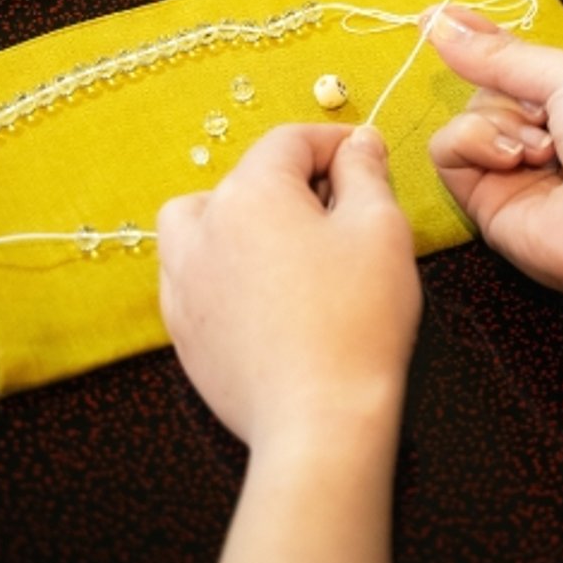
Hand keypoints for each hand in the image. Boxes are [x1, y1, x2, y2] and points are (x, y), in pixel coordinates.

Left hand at [157, 124, 419, 444]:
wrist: (319, 420)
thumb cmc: (358, 320)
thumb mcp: (380, 229)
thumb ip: (365, 172)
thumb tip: (358, 142)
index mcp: (251, 192)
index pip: (291, 141)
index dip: (334, 142)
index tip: (365, 158)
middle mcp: (203, 227)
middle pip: (248, 179)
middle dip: (295, 184)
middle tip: (344, 214)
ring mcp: (182, 280)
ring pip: (204, 221)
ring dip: (243, 219)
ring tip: (289, 247)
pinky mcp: (181, 327)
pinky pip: (195, 274)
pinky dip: (225, 268)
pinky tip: (267, 295)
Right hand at [425, 7, 562, 315]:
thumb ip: (503, 54)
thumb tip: (440, 24)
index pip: (510, 63)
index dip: (475, 39)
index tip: (434, 17)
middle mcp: (537, 133)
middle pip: (486, 87)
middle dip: (510, 91)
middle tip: (547, 116)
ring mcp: (507, 168)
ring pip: (465, 115)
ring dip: (501, 121)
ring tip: (545, 150)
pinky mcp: (481, 200)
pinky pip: (446, 150)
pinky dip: (473, 142)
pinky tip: (512, 161)